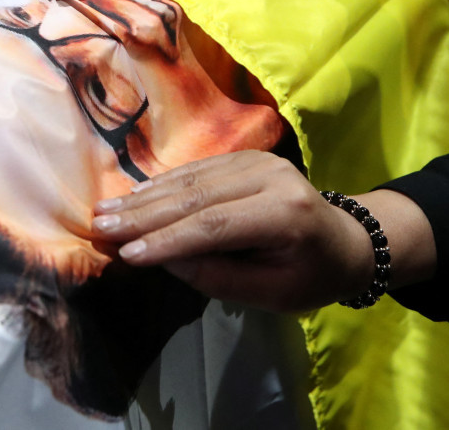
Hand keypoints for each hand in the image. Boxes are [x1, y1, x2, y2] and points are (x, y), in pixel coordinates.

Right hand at [89, 151, 435, 312]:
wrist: (347, 240)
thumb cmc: (310, 276)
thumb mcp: (271, 294)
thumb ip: (218, 277)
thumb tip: (164, 258)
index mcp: (286, 214)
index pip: (216, 226)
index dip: (168, 240)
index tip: (127, 254)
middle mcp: (272, 176)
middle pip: (198, 196)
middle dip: (145, 214)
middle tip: (101, 227)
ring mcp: (259, 160)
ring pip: (192, 179)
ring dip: (146, 197)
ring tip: (106, 212)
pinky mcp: (247, 155)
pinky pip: (198, 170)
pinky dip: (163, 185)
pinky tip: (134, 197)